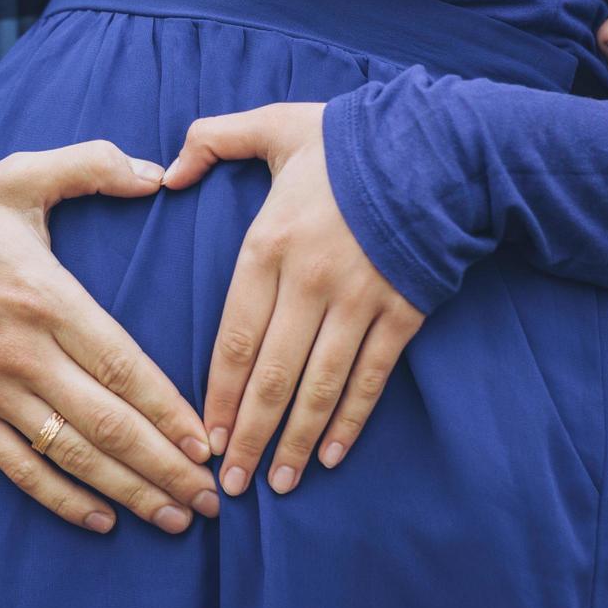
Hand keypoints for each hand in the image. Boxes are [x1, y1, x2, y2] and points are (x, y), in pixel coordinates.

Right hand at [0, 141, 218, 532]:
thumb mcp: (19, 175)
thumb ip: (90, 165)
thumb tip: (157, 172)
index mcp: (45, 297)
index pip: (121, 364)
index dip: (168, 410)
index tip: (207, 443)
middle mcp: (22, 353)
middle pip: (106, 424)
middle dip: (164, 467)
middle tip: (211, 498)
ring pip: (70, 454)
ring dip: (126, 491)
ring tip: (175, 518)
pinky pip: (18, 466)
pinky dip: (60, 499)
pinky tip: (101, 520)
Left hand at [163, 105, 423, 497]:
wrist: (440, 144)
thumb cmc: (349, 138)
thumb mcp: (273, 125)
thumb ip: (212, 140)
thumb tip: (167, 173)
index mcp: (269, 245)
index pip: (233, 337)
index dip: (216, 393)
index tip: (200, 436)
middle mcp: (310, 282)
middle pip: (271, 375)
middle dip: (247, 434)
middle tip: (230, 483)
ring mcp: (359, 302)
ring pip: (320, 387)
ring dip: (295, 440)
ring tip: (275, 482)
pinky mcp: (403, 313)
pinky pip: (371, 378)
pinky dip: (351, 420)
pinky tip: (332, 456)